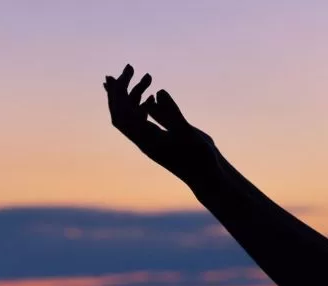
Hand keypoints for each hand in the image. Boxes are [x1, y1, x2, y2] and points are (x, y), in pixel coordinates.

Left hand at [104, 64, 219, 179]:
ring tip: (147, 76)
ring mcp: (152, 139)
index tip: (125, 73)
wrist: (208, 176)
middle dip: (121, 90)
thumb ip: (172, 113)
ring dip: (135, 94)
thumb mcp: (188, 133)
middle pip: (121, 113)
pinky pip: (145, 121)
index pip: (122, 115)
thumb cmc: (200, 159)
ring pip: (134, 115)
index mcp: (147, 140)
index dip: (118, 93)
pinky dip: (144, 105)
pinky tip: (152, 95)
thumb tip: (158, 91)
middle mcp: (145, 139)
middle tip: (129, 67)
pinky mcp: (162, 139)